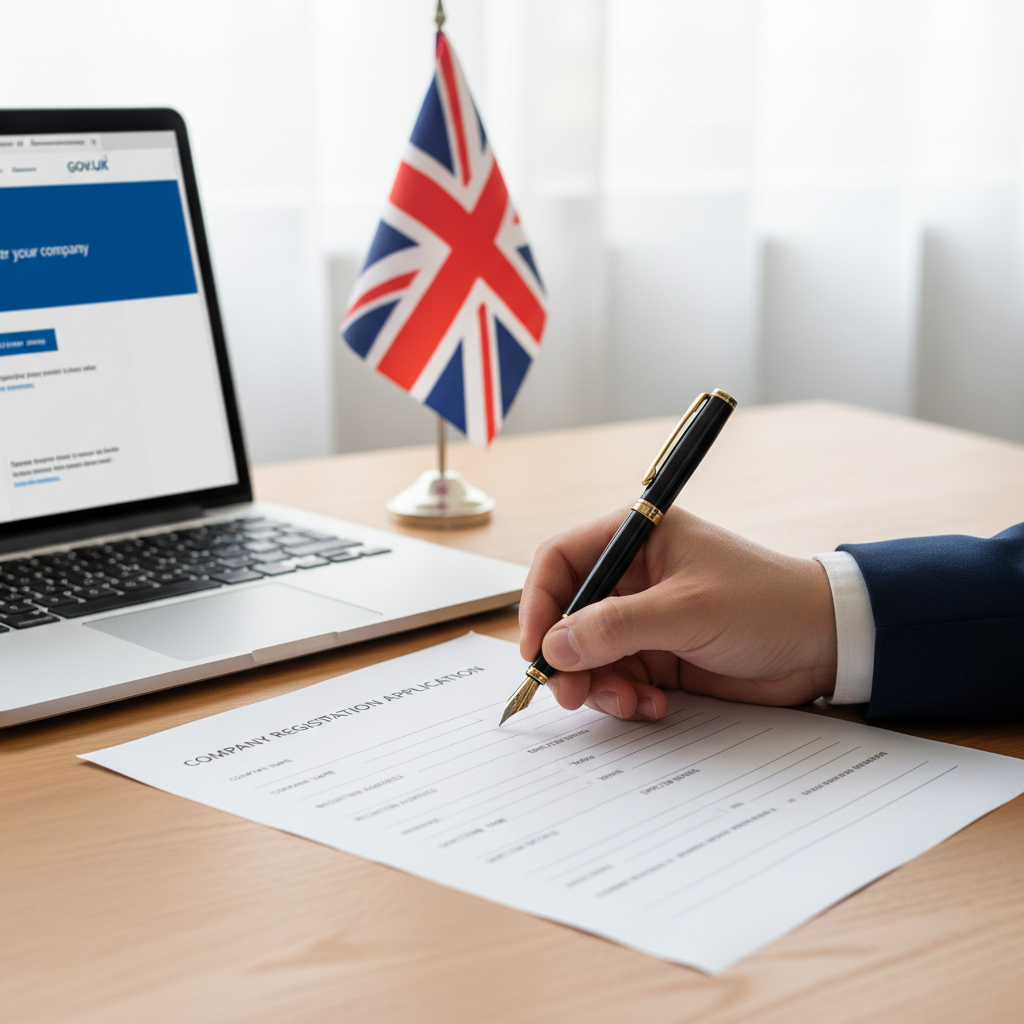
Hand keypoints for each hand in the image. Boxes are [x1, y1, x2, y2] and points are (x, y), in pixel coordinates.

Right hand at [519, 507, 837, 720]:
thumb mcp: (687, 610)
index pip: (562, 562)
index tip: (535, 648)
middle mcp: (633, 577)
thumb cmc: (766, 603)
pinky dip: (626, 698)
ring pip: (590, 655)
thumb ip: (617, 627)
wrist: (825, 645)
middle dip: (567, 657)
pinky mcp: (659, 656)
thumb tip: (555, 646)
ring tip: (628, 703)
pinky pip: (619, 679)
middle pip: (568, 615)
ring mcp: (644, 619)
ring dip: (599, 685)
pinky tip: (654, 707)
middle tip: (570, 694)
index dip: (539, 602)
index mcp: (636, 540)